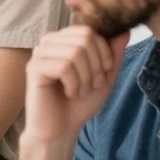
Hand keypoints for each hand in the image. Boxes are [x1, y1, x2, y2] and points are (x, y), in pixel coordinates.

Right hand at [23, 26, 128, 143]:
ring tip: (80, 92)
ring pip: (75, 52)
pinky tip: (69, 94)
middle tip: (92, 86)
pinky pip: (63, 66)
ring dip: (85, 78)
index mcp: (63, 40)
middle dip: (96, 66)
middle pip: (84, 39)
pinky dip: (73, 85)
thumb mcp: (104, 76)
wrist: (61, 129)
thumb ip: (114, 53)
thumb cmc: (79, 103)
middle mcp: (49, 43)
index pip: (89, 31)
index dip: (104, 53)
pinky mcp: (33, 69)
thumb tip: (125, 30)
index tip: (102, 75)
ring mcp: (39, 54)